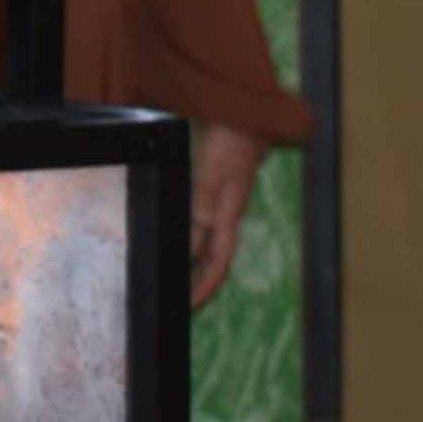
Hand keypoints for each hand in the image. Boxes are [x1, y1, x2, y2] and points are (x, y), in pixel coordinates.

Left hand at [188, 120, 267, 307]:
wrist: (244, 115)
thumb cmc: (229, 142)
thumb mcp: (211, 175)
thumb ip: (202, 208)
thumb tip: (190, 247)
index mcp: (228, 216)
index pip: (219, 263)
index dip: (206, 286)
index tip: (189, 306)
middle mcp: (227, 214)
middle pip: (215, 259)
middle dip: (200, 283)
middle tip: (180, 302)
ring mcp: (223, 203)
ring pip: (210, 245)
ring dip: (196, 265)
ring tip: (177, 280)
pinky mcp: (217, 191)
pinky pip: (205, 227)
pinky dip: (193, 241)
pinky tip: (182, 243)